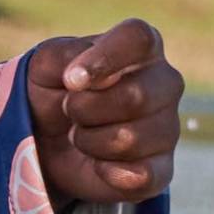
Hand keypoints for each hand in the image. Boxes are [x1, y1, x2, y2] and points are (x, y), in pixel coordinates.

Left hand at [26, 18, 182, 208]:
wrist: (46, 141)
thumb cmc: (52, 90)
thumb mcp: (45, 63)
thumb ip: (63, 56)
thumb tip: (81, 79)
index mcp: (140, 46)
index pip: (138, 38)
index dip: (105, 58)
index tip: (71, 80)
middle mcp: (164, 82)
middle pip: (135, 96)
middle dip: (85, 109)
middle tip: (70, 110)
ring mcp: (168, 127)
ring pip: (130, 139)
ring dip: (89, 140)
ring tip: (81, 134)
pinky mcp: (162, 168)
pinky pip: (140, 176)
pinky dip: (105, 171)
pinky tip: (96, 163)